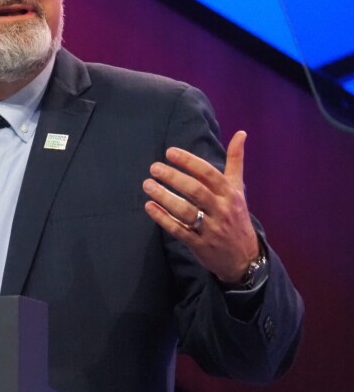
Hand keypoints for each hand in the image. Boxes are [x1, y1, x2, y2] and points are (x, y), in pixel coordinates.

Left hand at [142, 131, 259, 283]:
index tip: (170, 152)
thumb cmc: (236, 216)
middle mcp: (222, 210)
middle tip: (153, 168)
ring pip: (186, 211)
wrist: (244, 258)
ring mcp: (211, 229)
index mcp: (230, 194)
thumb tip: (240, 133)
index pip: (209, 174)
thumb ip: (235, 161)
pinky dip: (163, 218)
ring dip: (164, 197)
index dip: (189, 162)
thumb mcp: (238, 189)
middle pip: (196, 191)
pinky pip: (179, 230)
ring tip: (147, 185)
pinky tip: (149, 207)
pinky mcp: (200, 245)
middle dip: (174, 178)